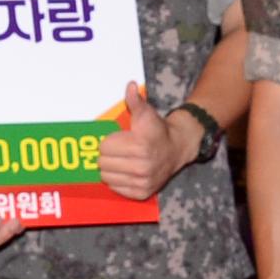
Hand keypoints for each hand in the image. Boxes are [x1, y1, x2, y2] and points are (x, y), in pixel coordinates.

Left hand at [95, 84, 183, 201]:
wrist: (177, 148)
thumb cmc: (156, 130)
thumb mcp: (145, 113)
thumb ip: (134, 100)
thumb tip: (130, 85)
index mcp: (140, 146)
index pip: (104, 147)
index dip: (110, 141)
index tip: (121, 139)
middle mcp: (142, 167)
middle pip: (102, 163)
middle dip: (108, 155)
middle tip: (120, 150)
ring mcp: (142, 182)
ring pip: (106, 177)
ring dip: (111, 169)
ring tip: (123, 161)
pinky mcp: (142, 193)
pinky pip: (116, 189)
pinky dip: (118, 181)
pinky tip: (127, 172)